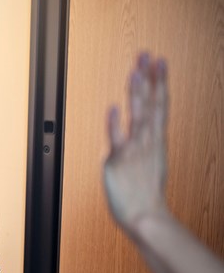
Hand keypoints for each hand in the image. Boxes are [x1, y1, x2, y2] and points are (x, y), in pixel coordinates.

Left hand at [104, 52, 168, 233]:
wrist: (144, 217)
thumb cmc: (144, 192)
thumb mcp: (150, 161)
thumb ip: (147, 142)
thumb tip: (145, 127)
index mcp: (154, 140)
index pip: (159, 104)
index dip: (159, 81)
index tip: (159, 60)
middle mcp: (146, 142)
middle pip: (150, 105)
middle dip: (148, 79)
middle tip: (146, 55)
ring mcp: (133, 151)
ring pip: (136, 118)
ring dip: (136, 95)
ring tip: (135, 73)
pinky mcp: (117, 162)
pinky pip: (116, 141)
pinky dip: (115, 125)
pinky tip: (113, 108)